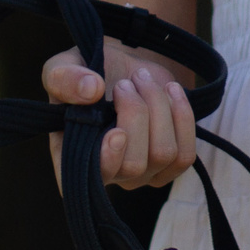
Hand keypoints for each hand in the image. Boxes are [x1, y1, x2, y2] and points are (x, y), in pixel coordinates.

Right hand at [42, 36, 196, 190]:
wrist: (125, 67)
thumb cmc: (88, 72)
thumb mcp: (64, 66)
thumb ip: (64, 78)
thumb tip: (90, 90)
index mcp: (70, 158)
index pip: (85, 183)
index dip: (106, 163)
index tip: (118, 133)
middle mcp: (106, 174)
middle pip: (134, 165)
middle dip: (137, 112)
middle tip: (126, 82)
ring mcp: (140, 174)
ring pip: (164, 155)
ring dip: (159, 107)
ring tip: (144, 79)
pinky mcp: (168, 165)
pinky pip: (186, 155)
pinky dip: (183, 117)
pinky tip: (171, 91)